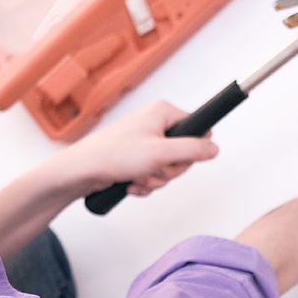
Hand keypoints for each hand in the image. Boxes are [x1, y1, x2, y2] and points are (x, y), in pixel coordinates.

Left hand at [69, 100, 218, 196]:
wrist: (82, 171)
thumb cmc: (114, 155)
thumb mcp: (161, 153)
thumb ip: (193, 150)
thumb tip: (215, 148)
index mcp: (163, 113)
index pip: (198, 129)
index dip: (193, 150)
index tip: (177, 158)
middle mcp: (155, 124)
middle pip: (185, 153)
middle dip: (169, 170)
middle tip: (153, 170)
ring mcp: (146, 142)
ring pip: (169, 167)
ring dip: (155, 179)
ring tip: (137, 177)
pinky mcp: (137, 158)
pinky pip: (154, 174)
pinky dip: (145, 183)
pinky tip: (131, 184)